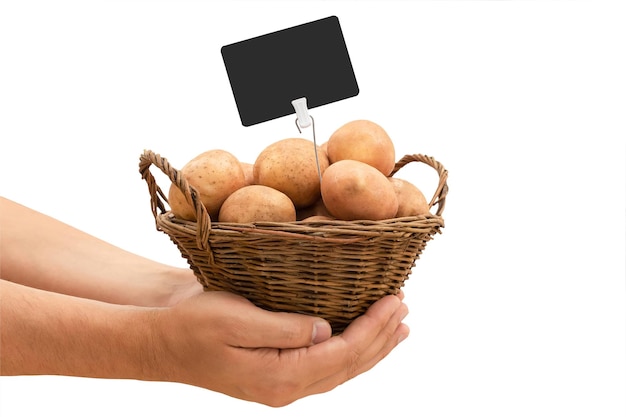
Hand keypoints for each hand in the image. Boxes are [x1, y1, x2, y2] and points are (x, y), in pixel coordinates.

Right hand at [152, 290, 408, 406]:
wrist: (162, 343)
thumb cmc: (194, 325)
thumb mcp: (237, 320)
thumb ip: (286, 328)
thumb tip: (329, 329)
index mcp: (280, 376)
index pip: (343, 353)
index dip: (374, 328)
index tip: (395, 300)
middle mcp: (286, 388)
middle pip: (348, 365)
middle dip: (381, 337)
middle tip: (405, 308)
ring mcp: (281, 386)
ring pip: (340, 369)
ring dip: (372, 347)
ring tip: (398, 329)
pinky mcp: (276, 376)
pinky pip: (325, 367)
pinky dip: (349, 352)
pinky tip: (359, 341)